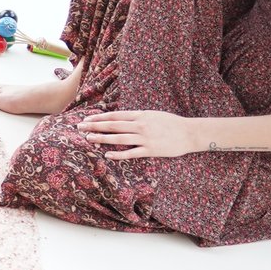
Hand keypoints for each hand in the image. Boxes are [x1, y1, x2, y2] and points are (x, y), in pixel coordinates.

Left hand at [78, 108, 196, 158]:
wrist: (190, 133)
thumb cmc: (171, 123)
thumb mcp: (152, 115)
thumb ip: (137, 117)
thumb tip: (120, 118)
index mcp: (141, 115)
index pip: (115, 115)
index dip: (99, 117)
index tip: (86, 119)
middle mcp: (141, 125)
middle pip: (113, 125)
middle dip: (95, 127)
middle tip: (80, 128)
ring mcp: (145, 138)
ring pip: (119, 138)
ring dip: (102, 139)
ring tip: (89, 139)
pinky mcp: (151, 150)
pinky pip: (132, 153)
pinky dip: (119, 154)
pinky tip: (107, 154)